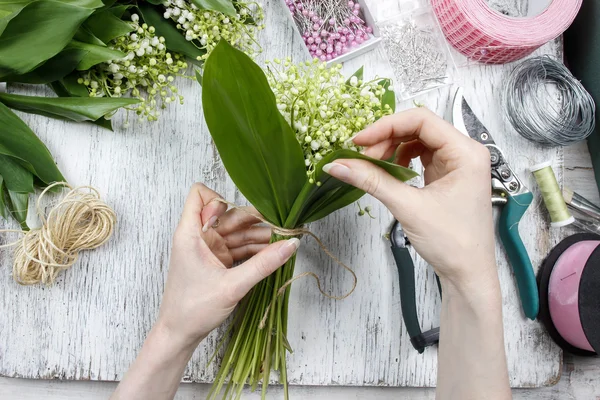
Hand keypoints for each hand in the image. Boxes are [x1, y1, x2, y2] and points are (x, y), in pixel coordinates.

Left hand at [156, 183, 299, 348]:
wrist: (179, 334)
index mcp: (190, 233)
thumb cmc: (193, 309)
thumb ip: (263, 264)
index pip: (199, 194)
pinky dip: (254, 250)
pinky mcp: (216, 261)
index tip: (238, 219)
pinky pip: (237, 247)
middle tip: (280, 228)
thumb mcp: (232, 286)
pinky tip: (272, 254)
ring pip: (236, 231)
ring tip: (282, 241)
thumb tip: (290, 244)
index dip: (220, 200)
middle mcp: (198, 236)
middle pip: (227, 213)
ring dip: (258, 236)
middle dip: (252, 219)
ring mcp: (208, 248)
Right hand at [322, 108, 494, 289]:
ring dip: (391, 149)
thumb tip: (339, 165)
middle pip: (418, 128)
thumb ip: (372, 181)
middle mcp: (465, 152)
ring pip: (416, 141)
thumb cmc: (453, 243)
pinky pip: (419, 157)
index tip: (360, 141)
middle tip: (361, 157)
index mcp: (466, 152)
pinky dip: (399, 161)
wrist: (468, 274)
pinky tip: (388, 172)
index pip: (421, 120)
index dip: (386, 126)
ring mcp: (456, 164)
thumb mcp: (408, 207)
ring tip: (372, 166)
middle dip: (386, 139)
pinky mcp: (447, 176)